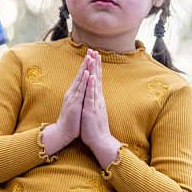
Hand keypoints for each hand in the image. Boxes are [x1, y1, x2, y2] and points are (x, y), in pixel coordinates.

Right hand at [55, 53, 90, 141]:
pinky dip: (84, 81)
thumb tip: (83, 89)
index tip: (92, 54)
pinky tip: (87, 73)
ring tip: (90, 57)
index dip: (87, 65)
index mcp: (75, 92)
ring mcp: (73, 96)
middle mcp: (73, 91)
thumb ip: (80, 95)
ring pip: (80, 79)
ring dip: (85, 68)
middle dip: (86, 62)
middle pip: (81, 74)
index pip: (82, 75)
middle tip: (91, 50)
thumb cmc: (72, 119)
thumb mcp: (77, 105)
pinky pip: (80, 90)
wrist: (63, 131)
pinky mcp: (74, 103)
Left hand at [80, 49, 120, 168]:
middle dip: (96, 64)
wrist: (100, 141)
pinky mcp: (92, 109)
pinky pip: (91, 95)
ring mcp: (95, 103)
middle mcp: (97, 98)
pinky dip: (91, 85)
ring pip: (95, 84)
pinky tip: (91, 76)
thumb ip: (94, 101)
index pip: (96, 79)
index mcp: (96, 98)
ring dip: (94, 71)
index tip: (95, 55)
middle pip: (97, 78)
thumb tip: (94, 93)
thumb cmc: (95, 127)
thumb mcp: (94, 110)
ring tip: (93, 59)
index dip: (95, 67)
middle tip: (96, 51)